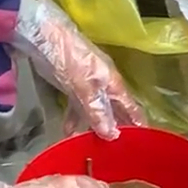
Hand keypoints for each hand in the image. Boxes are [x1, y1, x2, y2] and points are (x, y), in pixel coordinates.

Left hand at [12, 0, 142, 139]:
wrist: (43, 35)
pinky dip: (75, 119)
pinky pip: (78, 107)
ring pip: (96, 110)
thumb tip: (112, 135)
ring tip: (92, 147)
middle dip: (117, 129)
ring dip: (93, 127)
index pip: (131, 107)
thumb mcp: (84, 87)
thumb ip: (97, 111)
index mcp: (113, 83)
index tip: (144, 143)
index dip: (138, 124)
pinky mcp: (72, 84)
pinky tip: (69, 133)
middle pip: (115, 111)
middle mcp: (105, 84)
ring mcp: (88, 84)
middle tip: (118, 152)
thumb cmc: (68, 58)